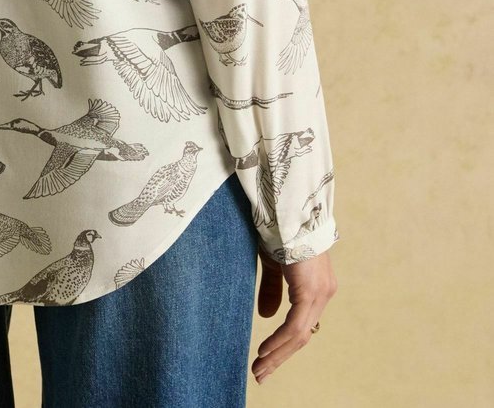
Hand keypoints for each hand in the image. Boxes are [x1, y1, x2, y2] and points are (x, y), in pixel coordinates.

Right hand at [251, 243, 336, 383]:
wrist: (287, 209)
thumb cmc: (280, 231)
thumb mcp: (274, 265)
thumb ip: (272, 290)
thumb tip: (267, 317)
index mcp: (317, 287)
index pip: (301, 325)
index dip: (284, 345)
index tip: (267, 359)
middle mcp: (324, 293)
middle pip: (302, 336)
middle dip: (279, 357)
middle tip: (261, 374)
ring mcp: (320, 293)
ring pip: (299, 335)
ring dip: (277, 355)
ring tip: (259, 369)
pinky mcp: (310, 291)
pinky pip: (295, 325)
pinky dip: (279, 341)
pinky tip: (264, 352)